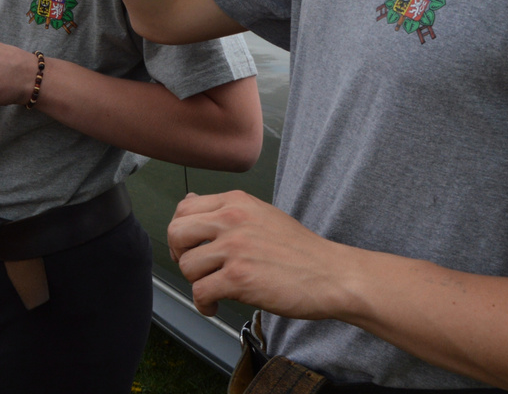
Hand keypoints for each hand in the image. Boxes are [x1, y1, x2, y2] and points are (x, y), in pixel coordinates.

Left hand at [168, 190, 352, 320]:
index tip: (191, 247)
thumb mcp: (262, 214)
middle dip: (180, 255)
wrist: (331, 275)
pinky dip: (203, 305)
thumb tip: (191, 205)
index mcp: (236, 202)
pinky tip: (215, 306)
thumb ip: (228, 211)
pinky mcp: (239, 279)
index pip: (184, 208)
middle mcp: (232, 220)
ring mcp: (235, 249)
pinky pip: (200, 292)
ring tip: (214, 289)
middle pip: (176, 233)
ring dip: (196, 283)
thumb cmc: (300, 250)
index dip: (182, 231)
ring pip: (186, 266)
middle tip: (196, 269)